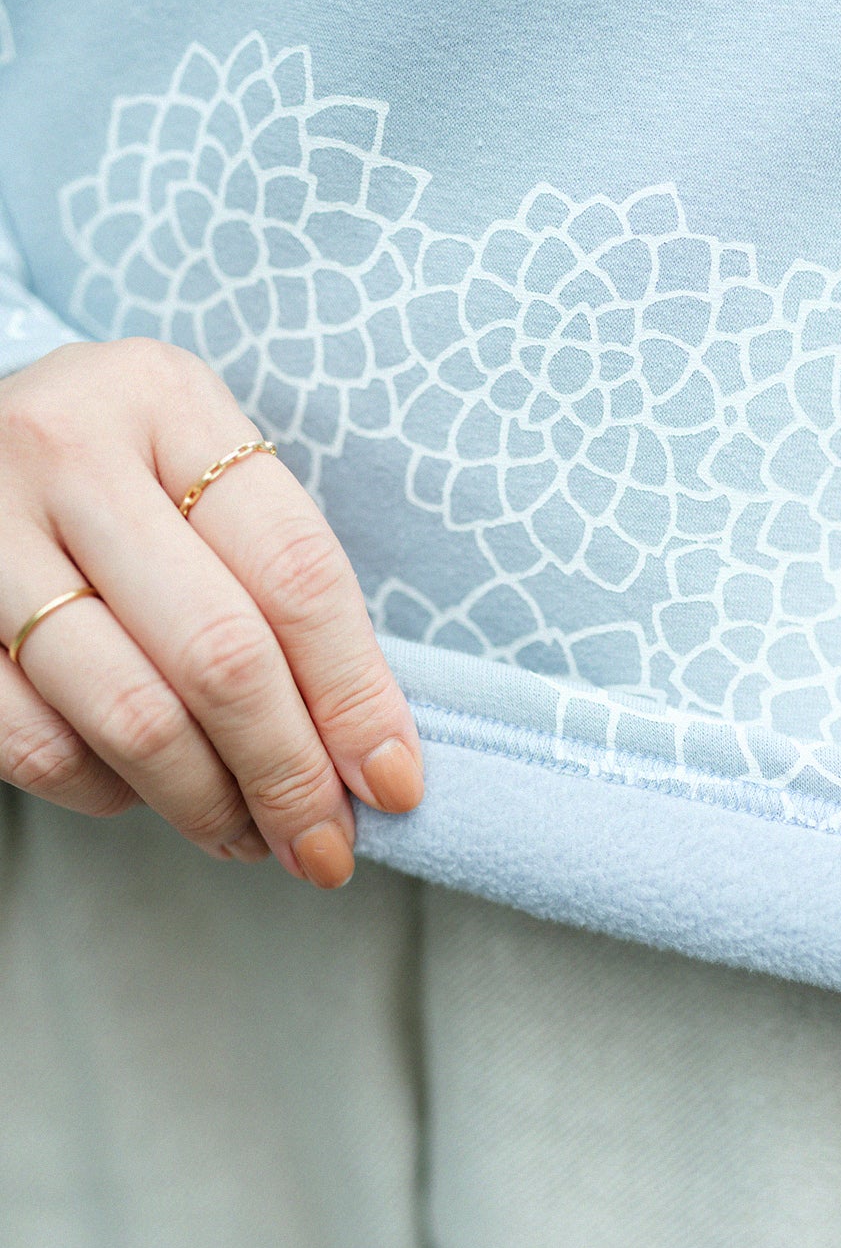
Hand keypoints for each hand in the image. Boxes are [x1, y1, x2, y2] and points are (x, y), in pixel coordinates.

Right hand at [0, 339, 422, 885]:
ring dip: (209, 803)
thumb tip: (372, 761)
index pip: (295, 572)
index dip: (356, 696)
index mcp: (166, 400)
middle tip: (324, 847)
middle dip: (289, 774)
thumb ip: (281, 592)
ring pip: (132, 715)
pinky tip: (137, 790)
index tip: (394, 785)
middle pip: (221, 653)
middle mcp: (66, 448)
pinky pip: (38, 744)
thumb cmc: (118, 487)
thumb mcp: (201, 486)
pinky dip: (104, 790)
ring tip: (249, 837)